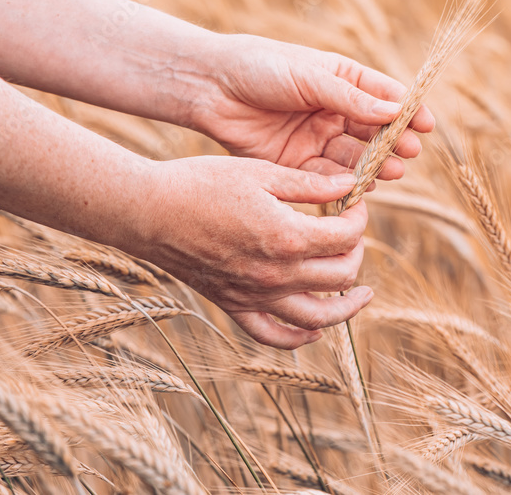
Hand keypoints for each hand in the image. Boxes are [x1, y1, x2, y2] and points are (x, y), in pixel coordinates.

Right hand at [136, 155, 372, 348]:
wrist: (146, 210)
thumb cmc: (200, 183)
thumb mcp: (259, 172)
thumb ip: (309, 183)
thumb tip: (352, 186)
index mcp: (287, 236)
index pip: (345, 237)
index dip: (359, 218)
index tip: (354, 203)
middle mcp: (276, 274)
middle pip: (340, 275)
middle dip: (356, 251)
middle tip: (350, 233)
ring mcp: (255, 295)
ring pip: (317, 317)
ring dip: (347, 308)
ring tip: (363, 294)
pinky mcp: (233, 305)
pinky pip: (273, 335)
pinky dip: (299, 339)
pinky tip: (314, 331)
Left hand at [189, 34, 435, 178]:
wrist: (210, 87)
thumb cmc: (259, 67)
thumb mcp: (309, 76)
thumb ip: (350, 97)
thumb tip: (396, 111)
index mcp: (342, 80)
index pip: (384, 97)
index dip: (407, 111)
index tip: (426, 125)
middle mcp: (334, 111)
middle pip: (374, 132)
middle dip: (393, 144)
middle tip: (409, 154)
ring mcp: (316, 138)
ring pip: (354, 157)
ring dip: (374, 166)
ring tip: (390, 172)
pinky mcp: (296, 163)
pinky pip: (326, 177)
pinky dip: (344, 183)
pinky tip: (358, 186)